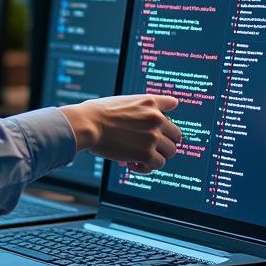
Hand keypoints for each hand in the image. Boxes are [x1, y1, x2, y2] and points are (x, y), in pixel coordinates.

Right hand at [59, 94, 180, 172]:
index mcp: (151, 102)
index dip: (164, 113)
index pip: (173, 104)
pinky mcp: (146, 153)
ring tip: (138, 157)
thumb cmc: (100, 111)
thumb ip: (148, 102)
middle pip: (176, 135)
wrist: (88, 124)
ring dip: (156, 156)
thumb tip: (174, 104)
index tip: (157, 123)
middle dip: (163, 142)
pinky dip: (146, 167)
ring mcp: (153, 136)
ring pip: (169, 152)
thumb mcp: (127, 99)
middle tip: (147, 146)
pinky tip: (133, 164)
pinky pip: (157, 164)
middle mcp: (157, 118)